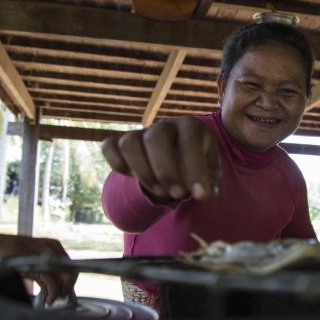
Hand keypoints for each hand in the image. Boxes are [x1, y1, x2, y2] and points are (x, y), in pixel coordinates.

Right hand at [0, 236, 76, 304]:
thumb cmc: (10, 255)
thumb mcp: (32, 262)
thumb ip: (45, 273)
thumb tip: (56, 289)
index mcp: (54, 245)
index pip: (70, 265)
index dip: (70, 281)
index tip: (66, 293)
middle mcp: (54, 247)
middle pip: (71, 269)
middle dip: (68, 287)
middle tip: (61, 298)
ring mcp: (47, 253)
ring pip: (66, 274)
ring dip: (62, 290)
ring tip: (54, 299)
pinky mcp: (39, 262)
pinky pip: (53, 280)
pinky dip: (53, 292)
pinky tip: (48, 300)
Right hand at [102, 116, 221, 202]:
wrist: (178, 159)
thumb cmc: (197, 166)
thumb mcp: (210, 172)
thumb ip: (210, 182)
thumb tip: (205, 193)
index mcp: (191, 126)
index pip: (190, 141)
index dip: (194, 169)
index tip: (200, 195)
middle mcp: (165, 125)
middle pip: (155, 137)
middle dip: (166, 171)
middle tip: (177, 195)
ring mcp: (141, 131)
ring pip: (130, 143)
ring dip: (143, 171)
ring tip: (159, 191)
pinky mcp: (122, 141)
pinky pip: (109, 146)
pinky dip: (117, 163)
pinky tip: (132, 177)